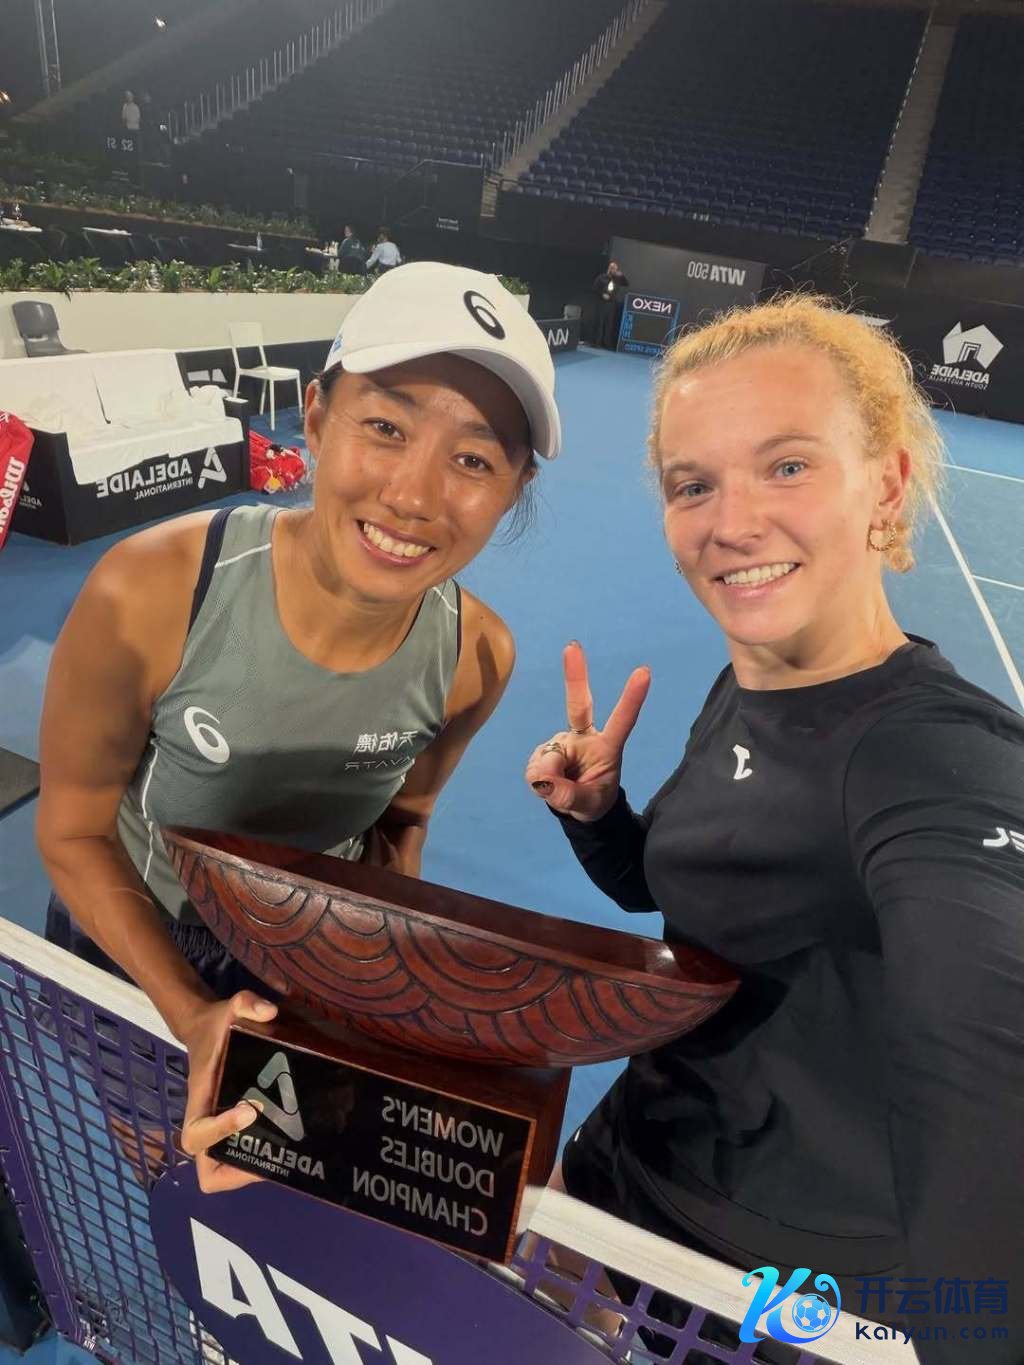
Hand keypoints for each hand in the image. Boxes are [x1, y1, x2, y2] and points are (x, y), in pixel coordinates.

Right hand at [178, 990, 277, 1192]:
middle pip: (206, 1171)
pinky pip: (240, 1160)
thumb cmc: (218, 1026)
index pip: (195, 1135)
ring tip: (287, 1155)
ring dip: (252, 1172)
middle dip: (238, 1170)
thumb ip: (247, 1003)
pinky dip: (260, 1161)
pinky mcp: (235, 1130)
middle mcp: (206, 1123)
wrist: (211, 1030)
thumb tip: (269, 1012)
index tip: (250, 1110)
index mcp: (199, 1101)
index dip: (219, 1132)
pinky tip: (289, 1142)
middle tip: (273, 1153)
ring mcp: (220, 1131)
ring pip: (222, 1173)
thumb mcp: (231, 1006)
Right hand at [525, 641, 649, 821]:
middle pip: (578, 704)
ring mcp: (562, 741)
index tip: (644, 672)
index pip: (622, 721)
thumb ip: (568, 795)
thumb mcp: (588, 805)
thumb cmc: (593, 799)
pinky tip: (548, 784)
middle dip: (575, 675)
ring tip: (559, 791)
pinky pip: (535, 769)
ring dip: (548, 778)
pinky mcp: (544, 750)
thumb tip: (542, 780)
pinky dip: (539, 781)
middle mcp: (584, 737)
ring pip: (548, 758)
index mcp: (607, 746)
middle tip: (572, 646)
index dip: (631, 698)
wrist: (576, 805)